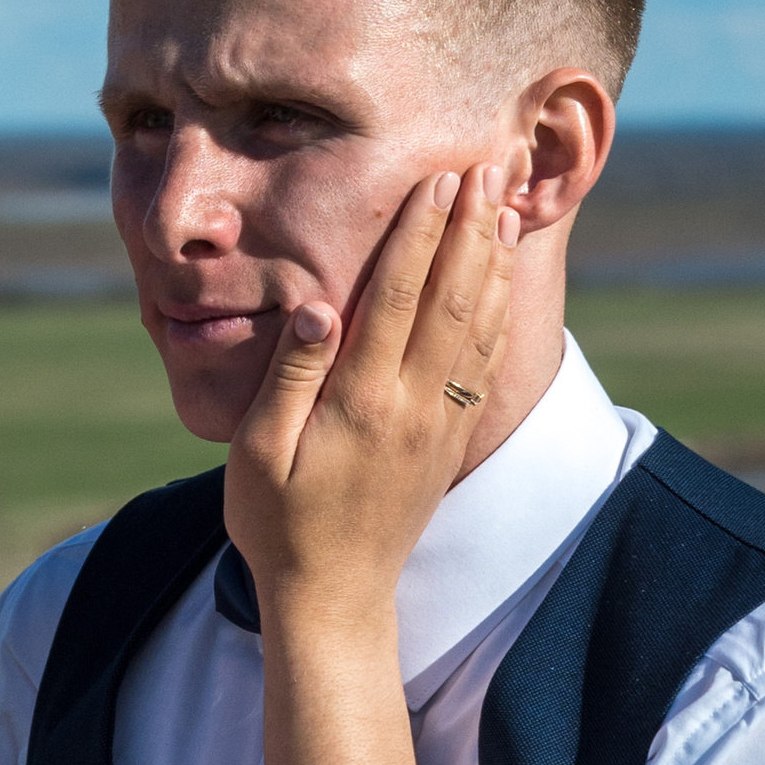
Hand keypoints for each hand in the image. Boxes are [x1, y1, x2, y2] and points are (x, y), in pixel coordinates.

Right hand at [223, 160, 519, 629]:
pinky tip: (503, 280)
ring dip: (495, 261)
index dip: (421, 233)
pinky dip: (500, 314)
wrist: (333, 598)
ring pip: (478, 326)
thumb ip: (289, 376)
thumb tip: (320, 309)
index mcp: (360, 401)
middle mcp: (411, 406)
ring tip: (509, 204)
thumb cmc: (277, 524)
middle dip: (472, 228)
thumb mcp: (256, 453)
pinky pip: (485, 365)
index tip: (440, 180)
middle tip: (490, 166)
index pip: (399, 296)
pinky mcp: (450, 442)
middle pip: (452, 297)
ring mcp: (438, 425)